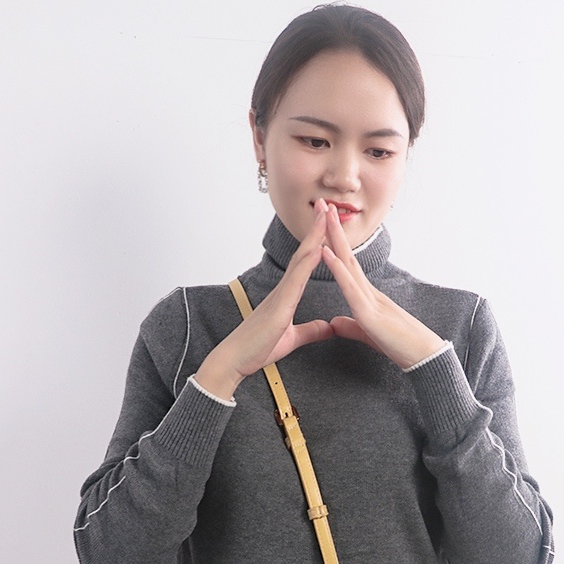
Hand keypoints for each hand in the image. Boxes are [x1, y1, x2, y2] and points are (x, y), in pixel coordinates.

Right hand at [194, 203, 333, 399]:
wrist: (236, 360)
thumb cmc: (257, 349)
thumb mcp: (292, 339)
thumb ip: (310, 331)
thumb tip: (328, 327)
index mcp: (287, 295)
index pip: (306, 262)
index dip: (317, 241)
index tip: (326, 223)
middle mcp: (284, 289)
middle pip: (303, 252)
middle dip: (316, 228)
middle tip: (325, 203)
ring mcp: (280, 295)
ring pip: (301, 259)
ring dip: (314, 236)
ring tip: (324, 215)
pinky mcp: (279, 306)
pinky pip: (296, 280)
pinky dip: (308, 263)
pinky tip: (319, 249)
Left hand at [320, 203, 445, 369]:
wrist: (423, 358)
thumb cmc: (400, 346)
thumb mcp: (368, 334)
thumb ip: (351, 327)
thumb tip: (335, 322)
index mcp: (366, 297)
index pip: (347, 265)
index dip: (333, 244)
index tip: (323, 224)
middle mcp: (369, 291)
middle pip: (347, 255)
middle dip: (333, 229)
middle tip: (323, 204)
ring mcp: (369, 300)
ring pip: (348, 264)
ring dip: (334, 238)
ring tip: (324, 215)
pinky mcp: (370, 313)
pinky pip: (350, 287)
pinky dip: (337, 268)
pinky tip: (326, 252)